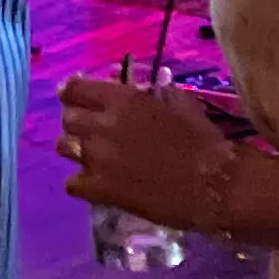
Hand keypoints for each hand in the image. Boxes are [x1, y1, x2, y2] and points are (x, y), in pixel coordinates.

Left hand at [56, 74, 244, 235]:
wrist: (215, 183)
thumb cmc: (202, 139)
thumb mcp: (179, 103)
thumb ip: (154, 93)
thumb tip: (144, 90)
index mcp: (122, 99)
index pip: (75, 89)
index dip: (72, 92)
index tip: (74, 97)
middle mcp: (103, 125)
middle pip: (67, 118)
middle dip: (76, 122)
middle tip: (90, 130)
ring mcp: (98, 159)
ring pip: (64, 147)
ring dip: (75, 149)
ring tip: (92, 156)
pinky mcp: (101, 190)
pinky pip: (72, 184)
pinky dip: (80, 183)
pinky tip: (94, 184)